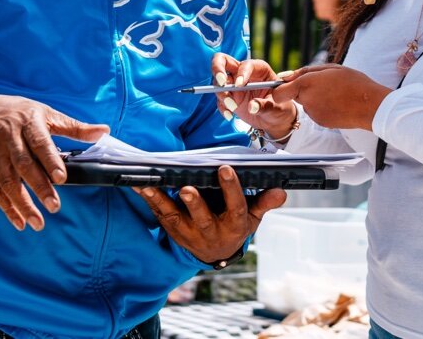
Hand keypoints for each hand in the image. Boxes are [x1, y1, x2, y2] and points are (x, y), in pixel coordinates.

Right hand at [0, 92, 109, 231]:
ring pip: (7, 181)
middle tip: (54, 206)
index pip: (40, 143)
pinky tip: (19, 222)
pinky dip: (6, 207)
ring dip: (22, 204)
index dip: (50, 160)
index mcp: (28, 123)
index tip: (61, 178)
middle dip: (39, 187)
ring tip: (37, 222)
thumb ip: (74, 127)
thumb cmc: (18, 112)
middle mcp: (9, 138)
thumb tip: (103, 131)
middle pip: (23, 165)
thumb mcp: (46, 113)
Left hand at [134, 165, 286, 263]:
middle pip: (203, 219)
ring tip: (151, 187)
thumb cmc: (236, 227)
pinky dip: (150, 202)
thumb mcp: (254, 218)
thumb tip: (281, 190)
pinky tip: (141, 187)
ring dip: (162, 202)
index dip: (231, 189)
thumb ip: (264, 203)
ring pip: (176, 218)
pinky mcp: (175, 232)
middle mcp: (212, 231)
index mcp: (234, 225)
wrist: (217, 254)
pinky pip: (161, 217)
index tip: (225, 169)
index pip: (235, 207)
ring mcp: (191, 234)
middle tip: (187, 189)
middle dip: (194, 204)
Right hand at [209, 53, 296, 138]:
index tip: (240, 85)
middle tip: (221, 82)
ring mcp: (234, 84)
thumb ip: (266, 106)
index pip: (247, 64)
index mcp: (260, 69)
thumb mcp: (277, 107)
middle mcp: (244, 73)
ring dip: (221, 93)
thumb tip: (252, 107)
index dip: (242, 73)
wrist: (275, 119)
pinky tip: (229, 115)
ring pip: (218, 81)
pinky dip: (222, 107)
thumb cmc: (280, 107)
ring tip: (232, 107)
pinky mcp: (229, 96)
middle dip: (218, 68)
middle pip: (223, 60)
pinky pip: (219, 99)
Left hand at [271, 64, 390, 130]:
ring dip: (314, 97)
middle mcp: (307, 100)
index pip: (278, 92)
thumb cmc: (353, 82)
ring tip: (333, 93)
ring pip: (306, 103)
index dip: (280, 88)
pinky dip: (322, 107)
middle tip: (322, 84)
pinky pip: (315, 112)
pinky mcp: (321, 122)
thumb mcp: (330, 68)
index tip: (287, 84)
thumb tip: (284, 77)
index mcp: (307, 84)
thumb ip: (304, 71)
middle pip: (294, 95)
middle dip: (302, 89)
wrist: (370, 105)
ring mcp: (314, 113)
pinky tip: (336, 103)